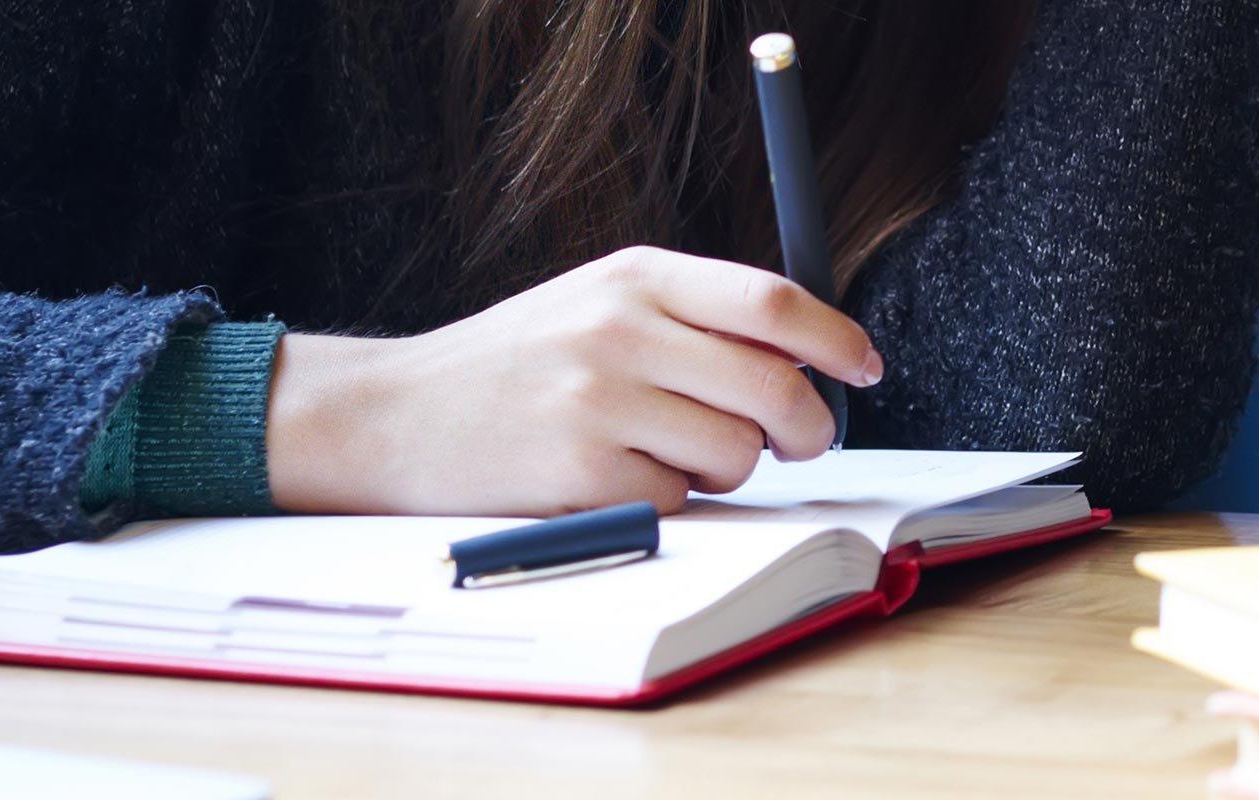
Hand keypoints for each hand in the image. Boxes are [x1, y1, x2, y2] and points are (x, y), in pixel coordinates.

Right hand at [262, 246, 881, 515]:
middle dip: (806, 427)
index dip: (837, 339)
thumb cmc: (517, 364)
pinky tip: (612, 478)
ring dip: (725, 468)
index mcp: (635, 275)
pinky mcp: (582, 473)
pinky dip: (665, 502)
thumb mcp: (599, 302)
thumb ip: (695, 316)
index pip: (774, 302)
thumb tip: (812, 360)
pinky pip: (680, 501)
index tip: (866, 368)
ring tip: (666, 451)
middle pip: (774, 386)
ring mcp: (599, 402)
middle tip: (798, 443)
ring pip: (736, 453)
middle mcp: (619, 329)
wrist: (392, 415)